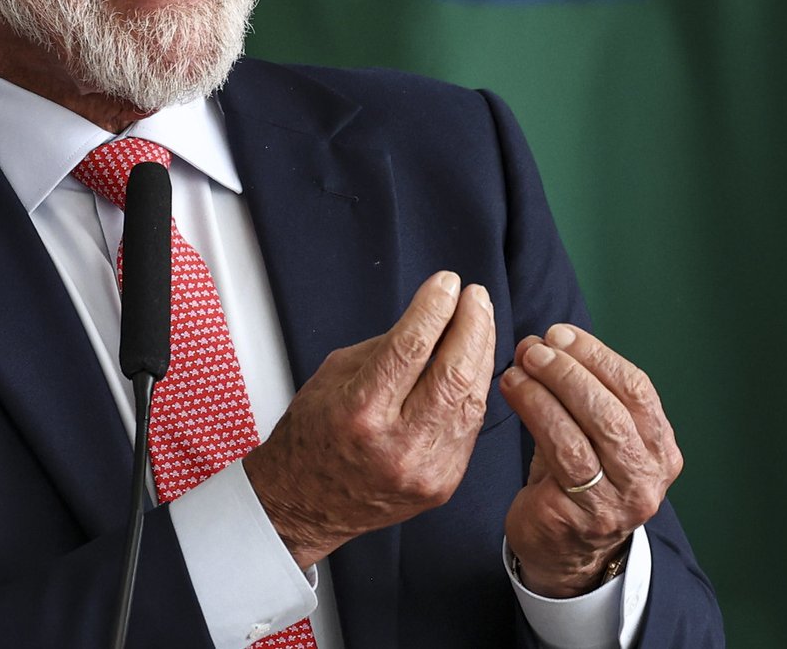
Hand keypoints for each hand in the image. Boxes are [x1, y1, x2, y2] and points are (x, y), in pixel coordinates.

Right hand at [243, 271, 495, 568]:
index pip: (410, 348)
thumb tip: (432, 317)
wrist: (305, 504)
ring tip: (480, 321)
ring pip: (472, 399)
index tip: (446, 283)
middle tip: (474, 296)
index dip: (434, 308)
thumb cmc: (313, 435)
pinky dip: (475, 389)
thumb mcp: (335, 376)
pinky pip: (470, 426)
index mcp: (360, 411)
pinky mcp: (443, 483)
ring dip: (481, 353)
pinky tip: (474, 363)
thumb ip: (386, 349)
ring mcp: (424, 469)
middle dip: (472, 325)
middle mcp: (396, 444)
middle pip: (454, 374)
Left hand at [499, 324, 682, 596]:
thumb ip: (585, 395)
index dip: (597, 356)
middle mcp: (648, 476)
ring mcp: (618, 500)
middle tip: (534, 348)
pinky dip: (535, 412)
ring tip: (518, 366)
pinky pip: (560, 452)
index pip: (638, 390)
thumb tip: (548, 341)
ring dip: (548, 388)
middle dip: (570, 369)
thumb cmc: (576, 482)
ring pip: (588, 430)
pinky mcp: (581, 514)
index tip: (560, 333)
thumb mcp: (596, 438)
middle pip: (614, 408)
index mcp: (661, 450)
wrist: (561, 551)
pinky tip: (513, 392)